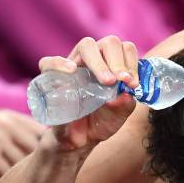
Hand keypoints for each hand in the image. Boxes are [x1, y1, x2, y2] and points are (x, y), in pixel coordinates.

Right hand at [0, 110, 45, 176]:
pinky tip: (0, 180)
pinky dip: (5, 178)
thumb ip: (17, 131)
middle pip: (36, 150)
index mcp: (12, 117)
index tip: (50, 160)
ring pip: (21, 163)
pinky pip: (6, 171)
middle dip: (37, 164)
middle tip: (36, 176)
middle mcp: (8, 125)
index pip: (43, 132)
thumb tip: (44, 147)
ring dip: (19, 174)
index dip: (49, 148)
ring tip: (16, 180)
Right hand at [38, 36, 139, 150]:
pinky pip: (50, 62)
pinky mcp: (52, 77)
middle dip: (119, 61)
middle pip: (109, 43)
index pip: (125, 49)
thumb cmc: (101, 121)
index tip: (133, 84)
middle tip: (122, 81)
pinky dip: (60, 63)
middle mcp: (96, 61)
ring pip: (86, 46)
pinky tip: (72, 70)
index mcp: (114, 66)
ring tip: (107, 81)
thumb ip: (125, 104)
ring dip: (99, 62)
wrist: (81, 139)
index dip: (132, 63)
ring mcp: (74, 65)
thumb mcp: (118, 115)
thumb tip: (126, 93)